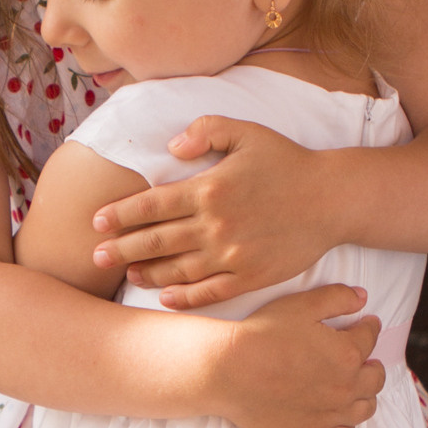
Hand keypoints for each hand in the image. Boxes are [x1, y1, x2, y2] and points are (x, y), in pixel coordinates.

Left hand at [92, 117, 334, 309]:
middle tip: (96, 256)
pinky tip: (165, 298)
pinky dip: (184, 298)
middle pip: (157, 240)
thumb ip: (206, 130)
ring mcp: (232, 255)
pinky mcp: (251, 276)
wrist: (331, 199)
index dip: (120, 214)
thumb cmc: (287, 162)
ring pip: (178, 270)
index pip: (152, 204)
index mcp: (209, 188)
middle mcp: (216, 225)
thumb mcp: (247, 131)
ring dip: (147, 274)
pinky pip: (209, 292)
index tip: (97, 222)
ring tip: (126, 274)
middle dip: (121, 249)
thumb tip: (171, 147)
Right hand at [210, 284, 384, 427]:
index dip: (368, 327)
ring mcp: (332, 415)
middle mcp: (346, 387)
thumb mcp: (301, 305)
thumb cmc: (261, 336)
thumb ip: (337, 298)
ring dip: (363, 395)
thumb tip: (362, 298)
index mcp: (348, 353)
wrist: (228, 372)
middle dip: (371, 364)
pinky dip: (345, 425)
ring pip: (364, 408)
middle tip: (363, 360)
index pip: (370, 338)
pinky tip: (337, 415)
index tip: (366, 325)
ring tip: (353, 387)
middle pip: (375, 378)